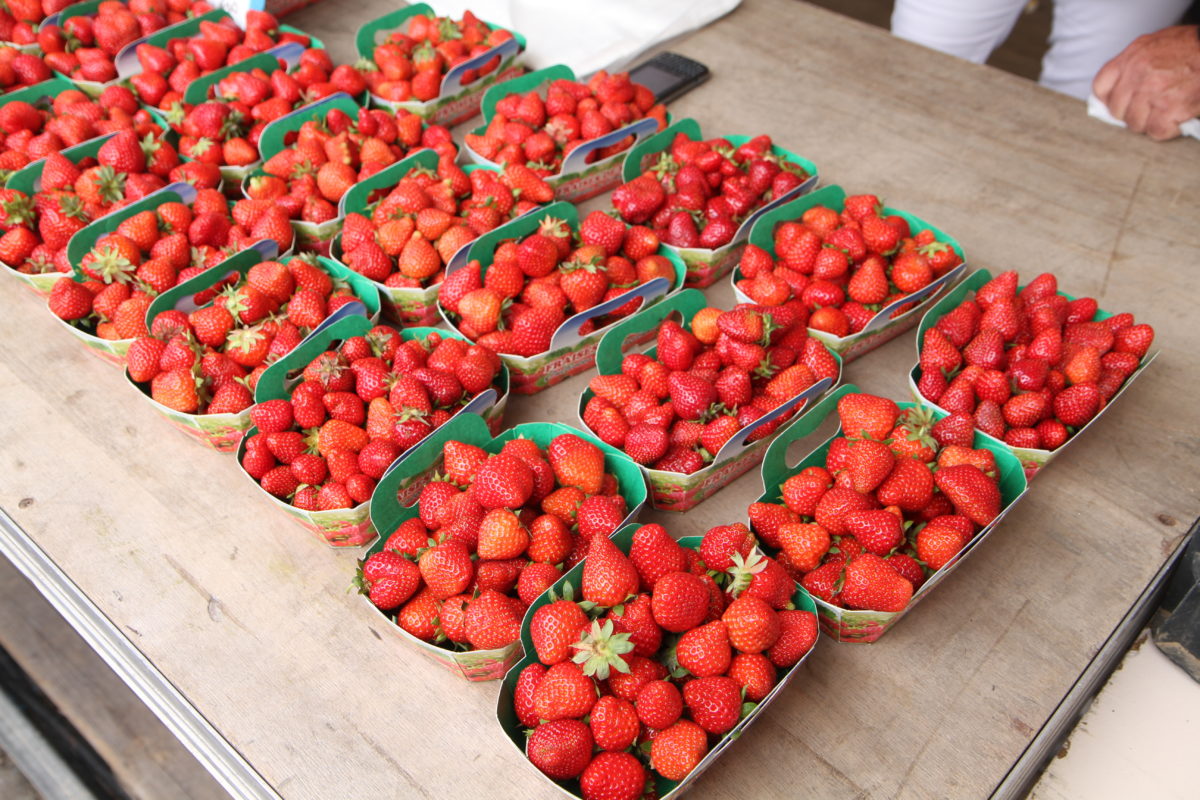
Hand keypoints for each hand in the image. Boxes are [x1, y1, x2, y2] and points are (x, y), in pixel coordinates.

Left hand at [1093, 25, 1199, 140]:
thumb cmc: (1195, 47)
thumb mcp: (1158, 44)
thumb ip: (1136, 63)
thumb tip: (1120, 87)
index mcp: (1133, 55)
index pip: (1101, 86)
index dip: (1111, 99)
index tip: (1122, 104)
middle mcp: (1138, 73)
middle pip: (1117, 110)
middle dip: (1134, 113)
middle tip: (1154, 108)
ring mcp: (1152, 91)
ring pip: (1135, 123)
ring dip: (1152, 122)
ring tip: (1169, 109)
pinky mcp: (1168, 108)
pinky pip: (1156, 131)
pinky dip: (1169, 129)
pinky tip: (1179, 117)